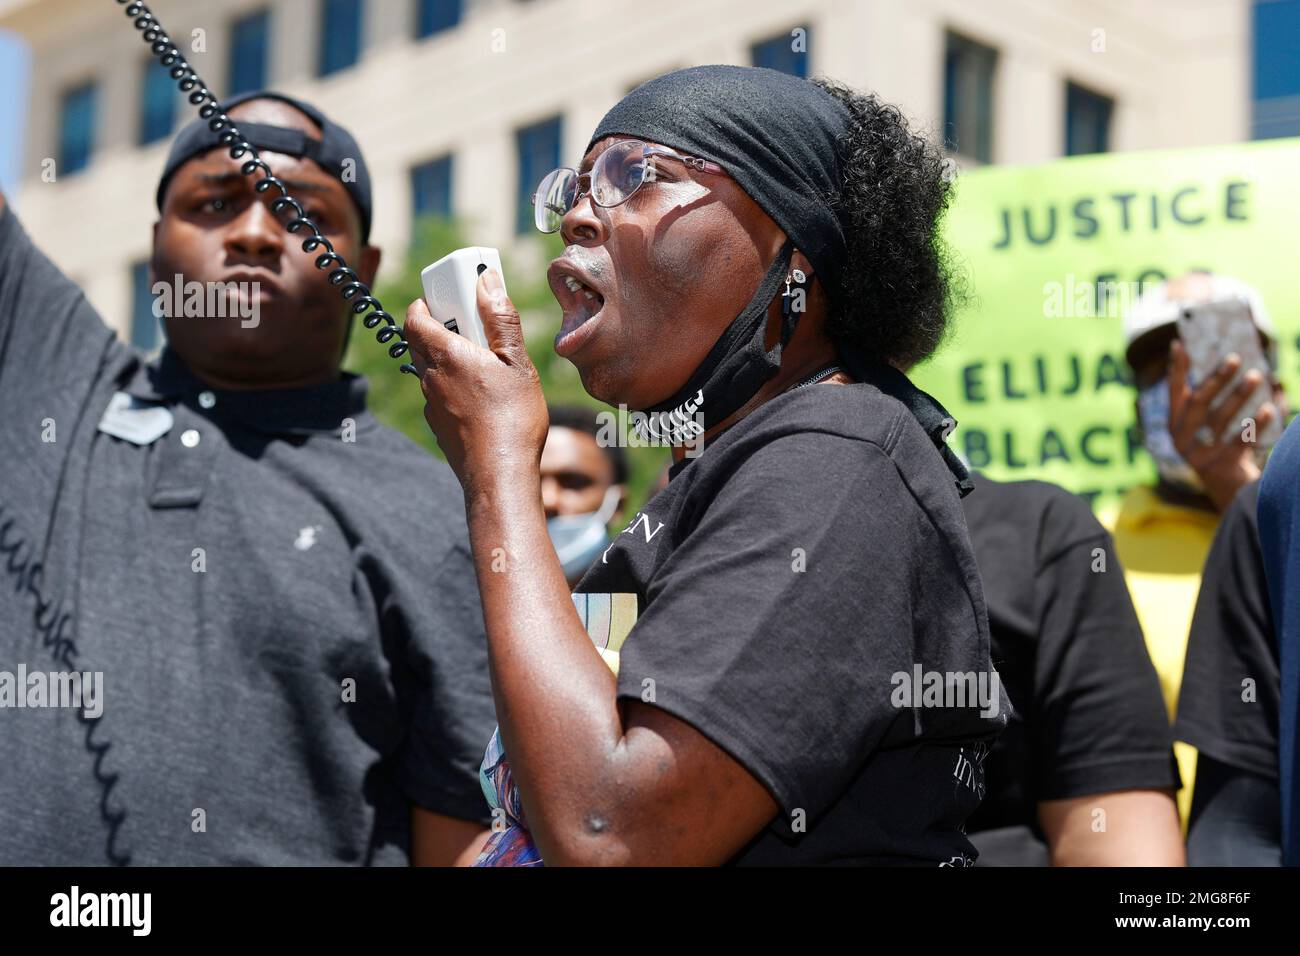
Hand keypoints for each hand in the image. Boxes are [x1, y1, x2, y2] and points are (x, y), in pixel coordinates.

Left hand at [403, 269, 547, 497]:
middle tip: (472, 326)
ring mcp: (431, 405)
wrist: (499, 476)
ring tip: (484, 364)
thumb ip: (500, 318)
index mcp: (446, 355)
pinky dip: (452, 386)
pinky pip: (439, 396)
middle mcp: (430, 378)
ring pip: (429, 369)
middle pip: (419, 341)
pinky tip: (483, 399)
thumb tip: (486, 280)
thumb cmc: (512, 418)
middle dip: (439, 326)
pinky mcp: (439, 426)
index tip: (448, 297)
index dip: (426, 302)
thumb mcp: (516, 362)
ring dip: (447, 358)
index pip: (414, 316)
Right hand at [1167, 339, 1274, 510]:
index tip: (1180, 344)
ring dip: (1238, 396)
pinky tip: (1269, 408)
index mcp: (1176, 424)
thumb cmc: (1224, 447)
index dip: (1176, 369)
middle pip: (1198, 404)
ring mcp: (1198, 454)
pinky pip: (1239, 441)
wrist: (1230, 491)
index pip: (1175, 392)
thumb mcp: (1213, 425)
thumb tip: (1244, 370)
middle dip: (1216, 379)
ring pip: (1219, 420)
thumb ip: (1218, 401)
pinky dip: (1255, 423)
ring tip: (1256, 376)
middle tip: (1235, 358)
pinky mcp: (1218, 468)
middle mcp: (1181, 439)